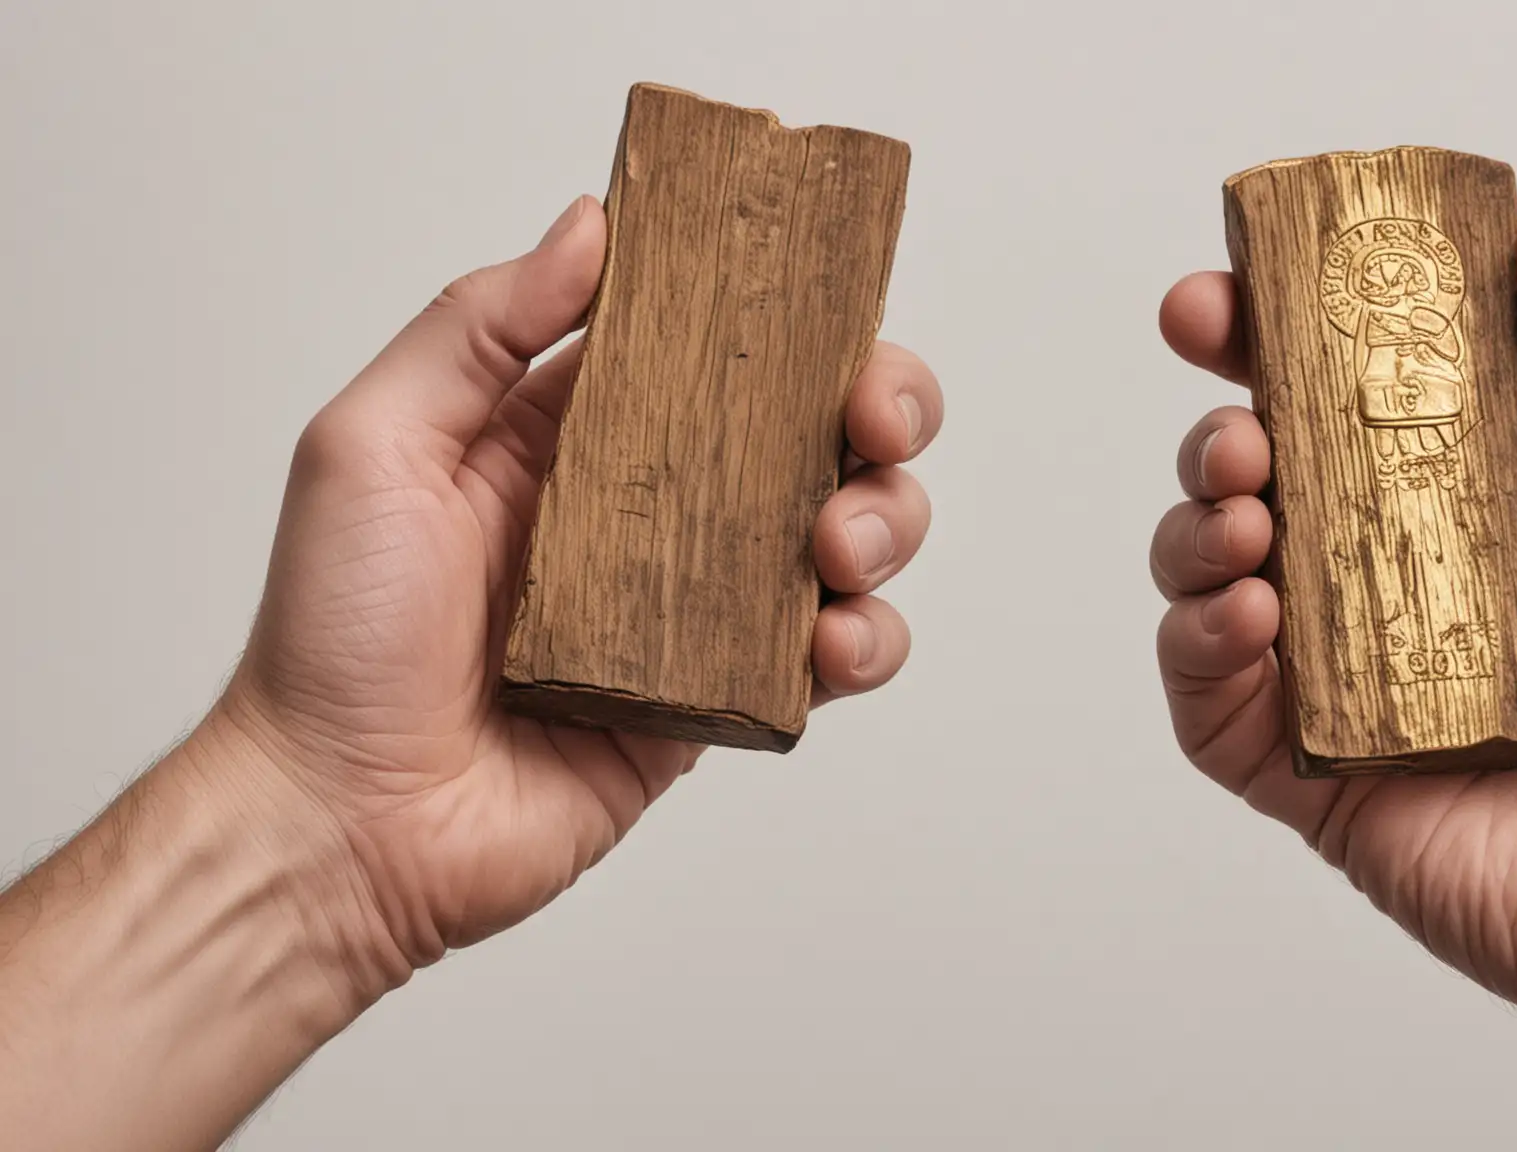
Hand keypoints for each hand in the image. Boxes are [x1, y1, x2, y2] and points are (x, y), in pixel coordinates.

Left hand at [210, 196, 941, 987]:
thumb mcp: (370, 445)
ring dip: (885, 519)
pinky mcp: (723, 699)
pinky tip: (831, 644)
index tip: (834, 300)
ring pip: (850, 533)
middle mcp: (654, 508)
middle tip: (872, 420)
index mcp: (578, 430)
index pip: (716, 341)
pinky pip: (835, 657)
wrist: (344, 825)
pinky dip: (867, 641)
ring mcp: (698, 606)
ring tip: (839, 546)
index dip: (793, 311)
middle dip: (881, 406)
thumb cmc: (331, 641)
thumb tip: (590, 225)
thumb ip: (477, 328)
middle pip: (816, 428)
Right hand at [1151, 197, 1516, 1045]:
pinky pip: (1208, 702)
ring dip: (1198, 523)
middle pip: (1266, 473)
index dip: (1281, 338)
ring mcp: (1348, 678)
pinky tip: (1247, 614)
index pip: (1357, 395)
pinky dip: (1197, 644)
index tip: (1233, 295)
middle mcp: (1402, 580)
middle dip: (1220, 423)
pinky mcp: (1311, 774)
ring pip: (1214, 572)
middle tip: (1231, 415)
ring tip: (1244, 512)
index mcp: (1484, 501)